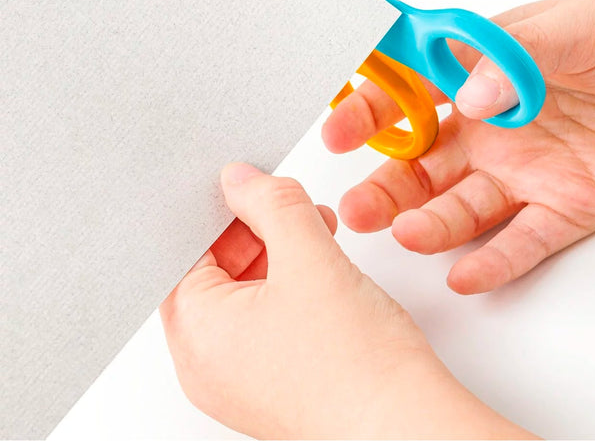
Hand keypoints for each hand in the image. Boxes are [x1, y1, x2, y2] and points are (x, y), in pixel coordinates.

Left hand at [160, 164, 530, 438]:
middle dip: (256, 230)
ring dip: (278, 255)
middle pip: (215, 272)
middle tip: (291, 208)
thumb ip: (271, 203)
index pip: (187, 252)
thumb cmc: (356, 366)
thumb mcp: (309, 255)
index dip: (221, 211)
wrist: (405, 425)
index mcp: (197, 335)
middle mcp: (208, 364)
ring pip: (244, 295)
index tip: (250, 189)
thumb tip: (240, 180)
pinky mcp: (273, 384)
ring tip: (317, 236)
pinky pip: (265, 323)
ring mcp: (241, 379)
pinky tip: (323, 274)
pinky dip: (289, 289)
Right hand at [322, 0, 594, 293]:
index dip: (372, 109)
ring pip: (464, 203)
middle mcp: (501, 121)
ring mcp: (533, 166)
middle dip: (388, 182)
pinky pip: (525, 239)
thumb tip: (468, 97)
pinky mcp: (572, 204)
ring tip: (406, 236)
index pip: (414, 88)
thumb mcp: (579, 27)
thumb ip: (515, 59)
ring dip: (430, 222)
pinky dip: (496, 259)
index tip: (339, 129)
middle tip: (357, 205)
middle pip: (427, 158)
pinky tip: (466, 273)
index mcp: (489, 68)